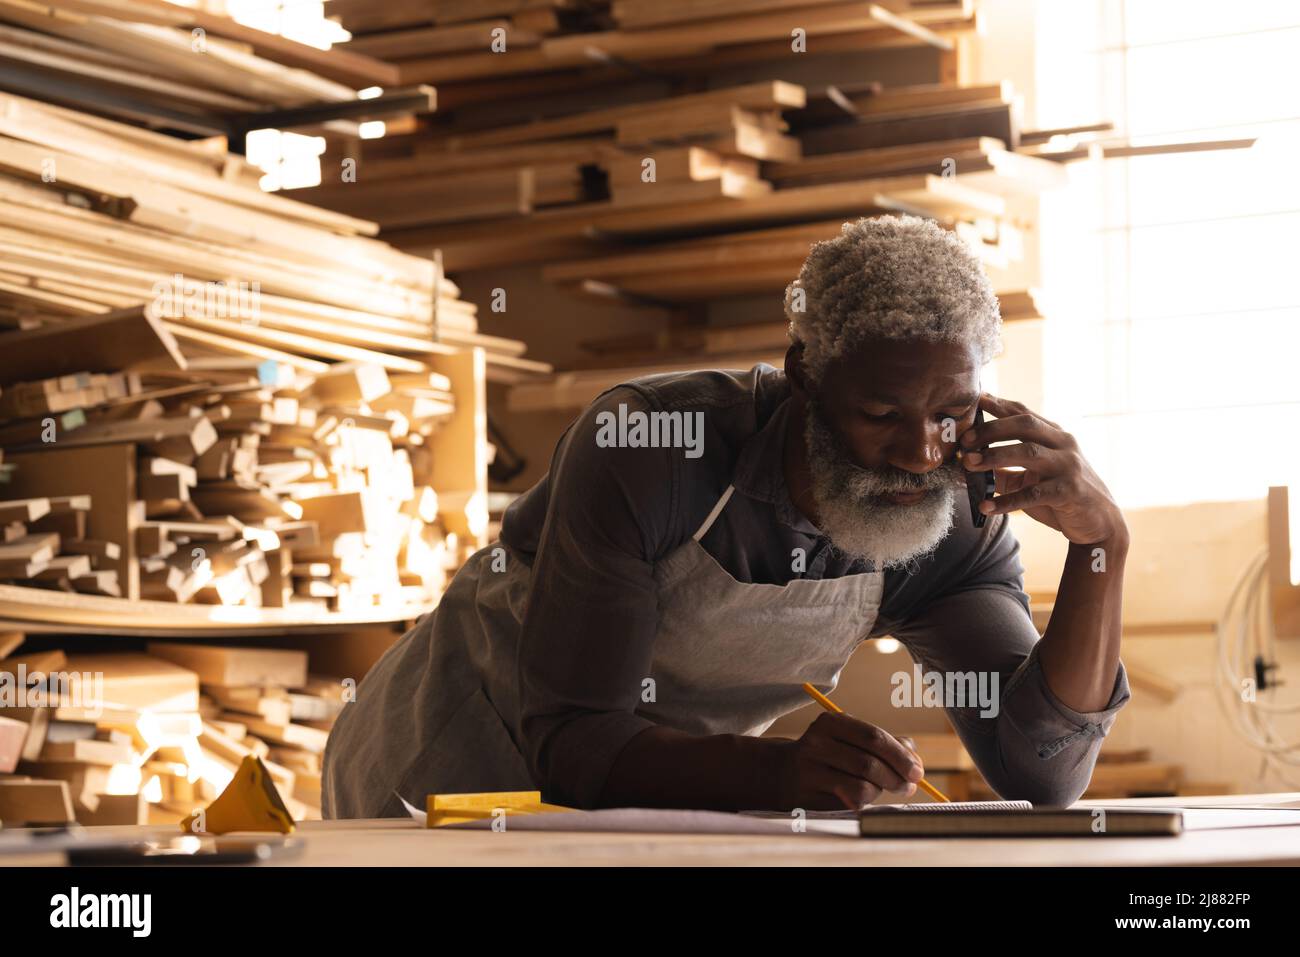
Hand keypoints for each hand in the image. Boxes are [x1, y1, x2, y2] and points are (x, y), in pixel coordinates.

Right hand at [773, 712, 924, 810]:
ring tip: (883, 790)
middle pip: (869, 764)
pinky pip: (848, 805)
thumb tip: (914, 758)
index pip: (873, 737)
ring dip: (880, 792)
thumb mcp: (850, 738)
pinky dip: (864, 803)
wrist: (782, 772)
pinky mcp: (808, 797)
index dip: (900, 755)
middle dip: (896, 778)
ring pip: (861, 788)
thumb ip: (884, 743)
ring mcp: (809, 772)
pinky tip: (861, 797)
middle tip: (909, 786)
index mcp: (830, 723)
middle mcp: (816, 744)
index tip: (917, 771)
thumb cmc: (829, 754)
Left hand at [960, 393, 1126, 545]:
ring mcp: (1068, 466)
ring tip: (968, 464)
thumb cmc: (1059, 496)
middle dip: (992, 429)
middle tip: (964, 440)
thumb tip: (967, 465)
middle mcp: (1064, 445)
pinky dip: (1007, 501)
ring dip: (995, 456)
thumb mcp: (1030, 479)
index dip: (998, 405)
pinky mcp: (1070, 491)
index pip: (1024, 413)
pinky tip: (986, 506)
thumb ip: (1003, 470)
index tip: (975, 400)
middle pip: (1025, 425)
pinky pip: (1034, 494)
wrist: (1099, 523)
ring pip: (1029, 452)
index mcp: (1054, 436)